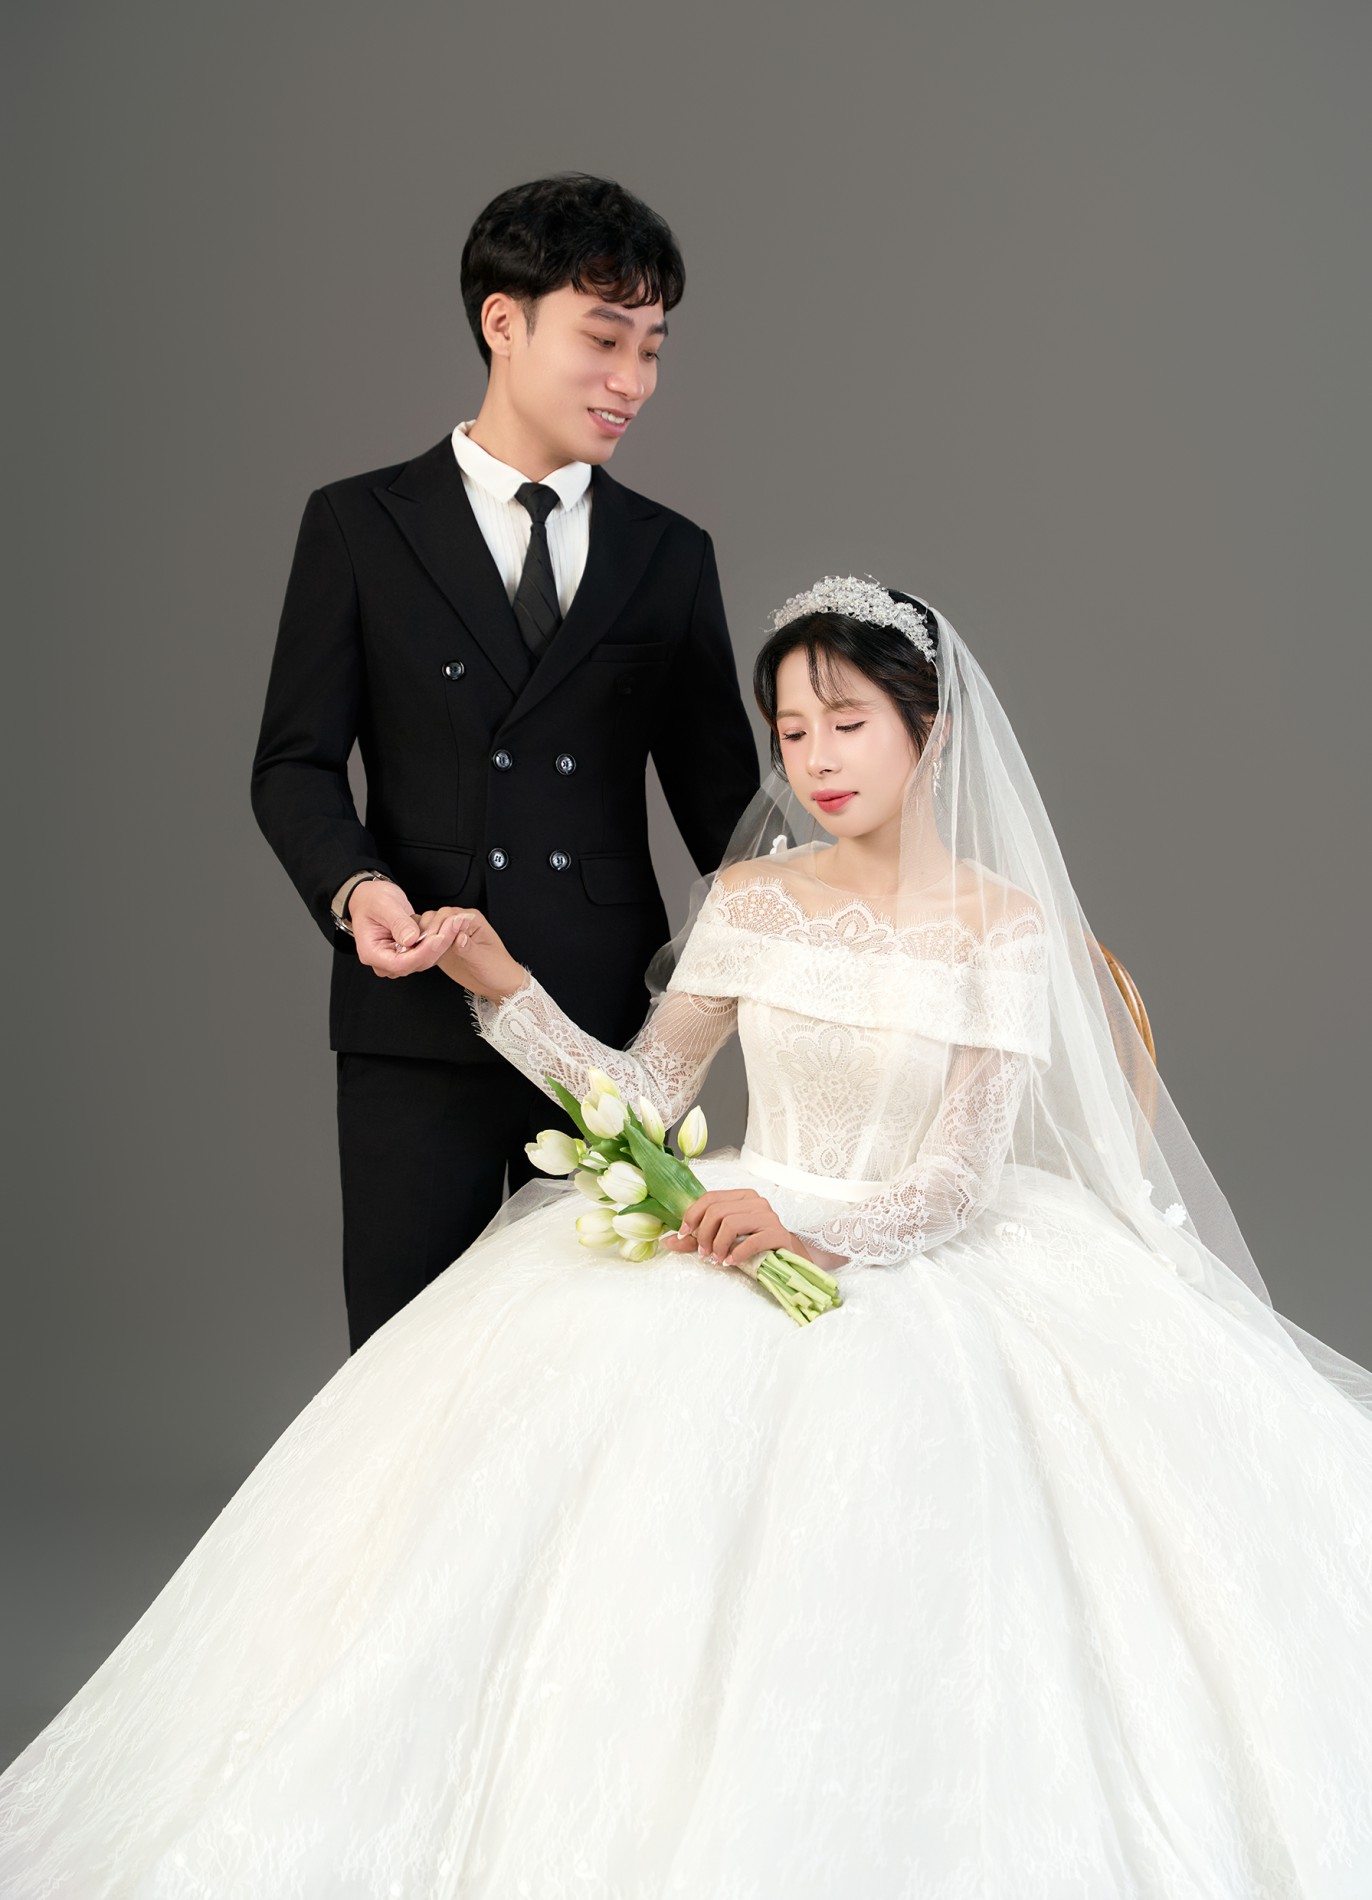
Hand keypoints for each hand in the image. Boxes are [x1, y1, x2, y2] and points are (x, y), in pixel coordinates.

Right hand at [348, 879, 457, 978]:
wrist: (371, 897)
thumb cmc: (371, 900)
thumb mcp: (383, 906)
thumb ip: (397, 923)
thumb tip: (411, 939)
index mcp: (372, 953)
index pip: (401, 963)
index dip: (422, 952)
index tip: (438, 938)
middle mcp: (385, 961)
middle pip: (417, 963)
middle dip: (438, 945)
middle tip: (456, 925)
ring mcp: (398, 959)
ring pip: (426, 959)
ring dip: (443, 942)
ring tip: (458, 922)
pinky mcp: (409, 954)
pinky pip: (428, 952)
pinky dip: (441, 939)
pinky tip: (453, 925)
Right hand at [417, 906, 527, 1001]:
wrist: (497, 985)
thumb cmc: (498, 969)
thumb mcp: (484, 959)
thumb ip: (469, 948)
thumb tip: (458, 937)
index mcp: (471, 919)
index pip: (448, 914)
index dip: (436, 925)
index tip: (429, 939)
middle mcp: (458, 924)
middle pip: (433, 918)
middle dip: (425, 931)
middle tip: (420, 947)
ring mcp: (449, 936)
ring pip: (426, 929)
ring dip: (419, 939)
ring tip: (416, 952)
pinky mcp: (441, 948)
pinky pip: (425, 943)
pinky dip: (419, 948)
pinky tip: (418, 956)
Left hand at [659, 1187, 806, 1273]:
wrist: (785, 1257)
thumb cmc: (751, 1245)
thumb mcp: (721, 1240)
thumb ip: (694, 1240)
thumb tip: (666, 1241)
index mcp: (741, 1196)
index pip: (710, 1198)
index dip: (692, 1215)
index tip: (683, 1234)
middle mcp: (755, 1202)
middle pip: (717, 1211)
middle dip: (704, 1235)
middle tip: (703, 1253)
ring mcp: (768, 1216)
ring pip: (731, 1223)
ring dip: (718, 1245)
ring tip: (717, 1259)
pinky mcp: (777, 1233)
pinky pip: (751, 1241)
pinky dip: (736, 1254)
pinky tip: (731, 1262)